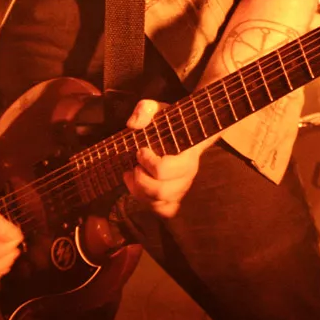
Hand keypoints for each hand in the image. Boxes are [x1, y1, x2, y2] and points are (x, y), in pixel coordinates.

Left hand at [123, 99, 201, 218]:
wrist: (185, 130)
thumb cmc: (169, 121)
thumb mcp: (157, 108)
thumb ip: (145, 110)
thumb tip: (132, 125)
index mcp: (187, 153)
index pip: (165, 169)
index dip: (148, 162)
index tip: (140, 150)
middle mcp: (188, 174)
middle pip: (161, 191)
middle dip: (140, 179)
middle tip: (134, 165)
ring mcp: (183, 186)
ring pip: (161, 203)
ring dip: (139, 192)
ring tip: (131, 175)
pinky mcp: (177, 196)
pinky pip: (165, 211)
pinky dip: (149, 205)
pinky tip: (139, 190)